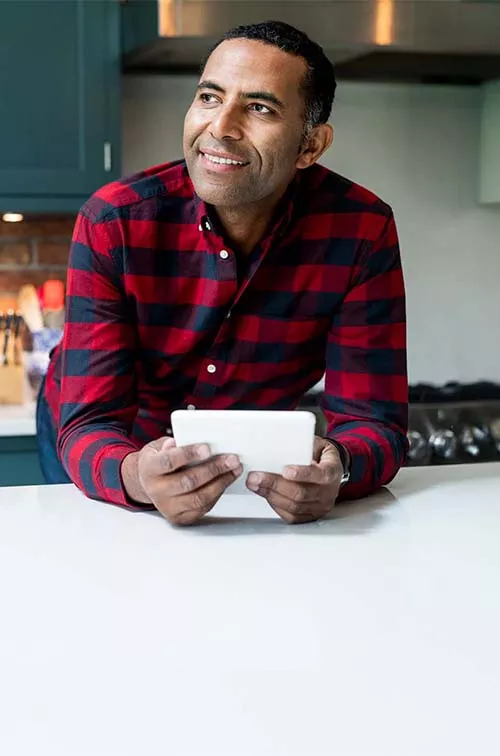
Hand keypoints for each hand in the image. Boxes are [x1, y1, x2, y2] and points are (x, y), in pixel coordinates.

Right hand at [122, 437, 242, 525]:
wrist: (148, 484)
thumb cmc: (158, 461)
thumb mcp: (158, 447)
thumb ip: (171, 444)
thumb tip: (187, 440)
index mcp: (149, 469)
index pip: (169, 461)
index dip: (188, 454)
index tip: (207, 448)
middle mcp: (156, 490)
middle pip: (188, 482)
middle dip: (213, 469)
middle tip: (232, 459)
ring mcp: (168, 507)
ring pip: (199, 498)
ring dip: (221, 483)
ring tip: (235, 469)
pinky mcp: (180, 517)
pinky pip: (203, 507)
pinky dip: (217, 494)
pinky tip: (226, 481)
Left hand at [245, 436, 342, 523]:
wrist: (329, 470)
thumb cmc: (320, 456)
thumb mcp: (317, 444)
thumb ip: (303, 445)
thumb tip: (282, 446)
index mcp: (332, 471)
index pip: (320, 475)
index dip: (302, 474)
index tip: (285, 470)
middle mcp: (328, 492)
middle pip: (301, 493)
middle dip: (275, 485)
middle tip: (256, 477)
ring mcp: (320, 506)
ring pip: (294, 506)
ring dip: (271, 495)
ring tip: (255, 485)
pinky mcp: (311, 516)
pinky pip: (291, 516)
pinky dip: (276, 505)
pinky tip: (265, 494)